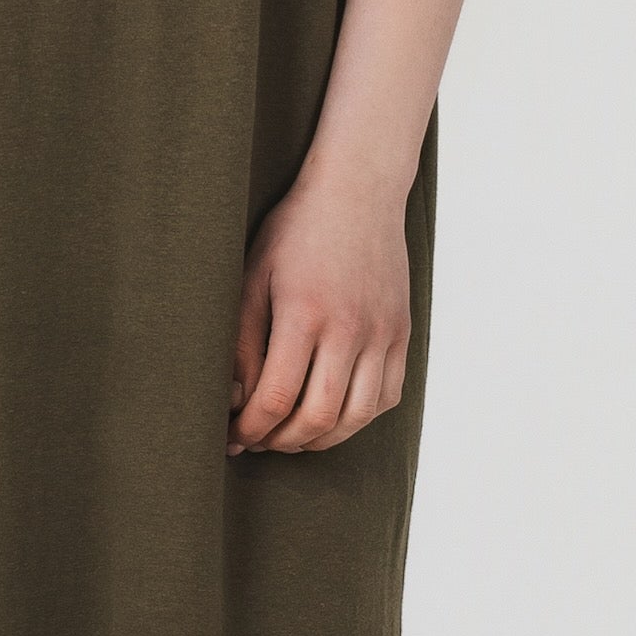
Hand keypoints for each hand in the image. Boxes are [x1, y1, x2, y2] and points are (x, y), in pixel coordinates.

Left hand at [229, 166, 411, 453]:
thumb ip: (242, 342)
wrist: (358, 193)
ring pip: (356, 417)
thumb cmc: (294, 234)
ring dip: (319, 439)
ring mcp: (382, 333)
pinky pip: (386, 398)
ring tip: (291, 435)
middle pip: (318, 417)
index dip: (251, 427)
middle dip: (280, 441)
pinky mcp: (402, 334)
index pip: (276, 397)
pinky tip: (330, 415)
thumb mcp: (252, 278)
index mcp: (305, 312)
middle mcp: (350, 328)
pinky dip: (356, 419)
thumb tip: (235, 400)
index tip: (233, 434)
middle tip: (258, 440)